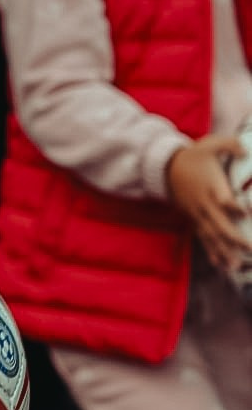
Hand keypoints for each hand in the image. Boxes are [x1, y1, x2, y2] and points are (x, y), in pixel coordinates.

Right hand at [166, 134, 248, 270]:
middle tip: (250, 249)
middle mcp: (205, 204)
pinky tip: (221, 265)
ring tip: (236, 266)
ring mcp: (198, 214)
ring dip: (225, 252)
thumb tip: (245, 151)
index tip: (247, 213)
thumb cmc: (193, 155)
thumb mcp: (211, 144)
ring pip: (212, 236)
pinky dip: (212, 252)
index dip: (235, 208)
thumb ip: (231, 145)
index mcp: (212, 187)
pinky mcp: (194, 219)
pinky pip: (204, 238)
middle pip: (220, 225)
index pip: (224, 200)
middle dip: (235, 239)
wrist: (166, 167)